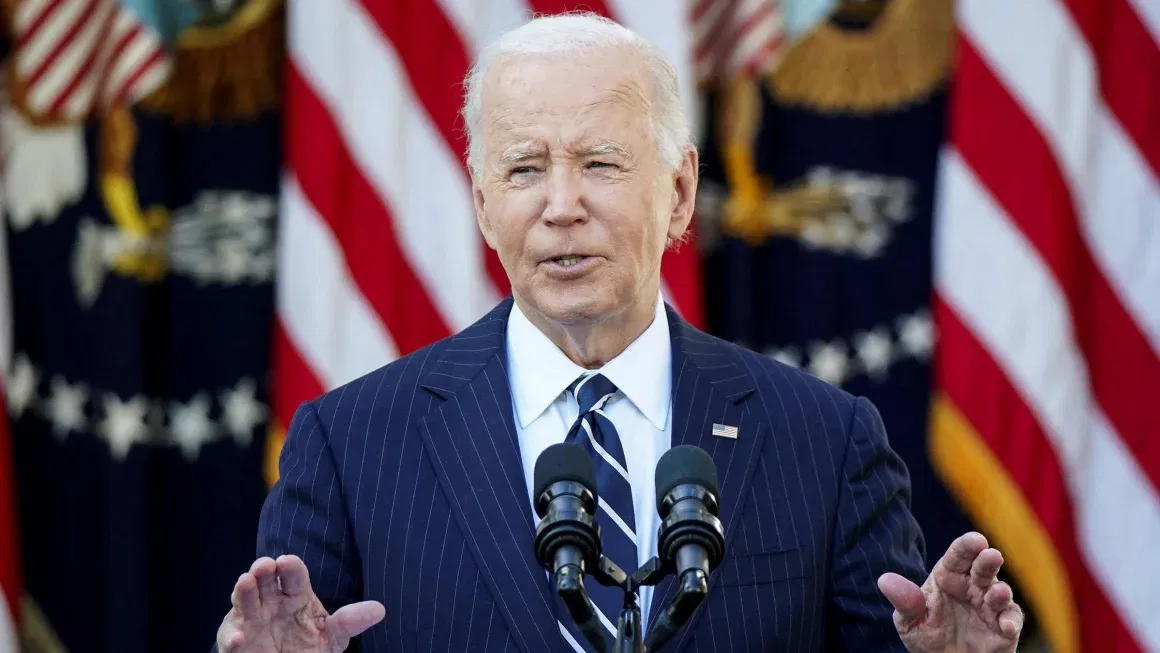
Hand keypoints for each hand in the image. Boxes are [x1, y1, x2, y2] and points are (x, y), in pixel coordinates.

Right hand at [217, 555, 384, 652]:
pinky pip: (230, 636)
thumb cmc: (308, 647)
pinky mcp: (236, 641)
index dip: (290, 566)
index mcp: (295, 594)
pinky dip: (232, 635)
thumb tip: (380, 610)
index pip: (293, 574)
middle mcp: (271, 601)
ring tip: (245, 582)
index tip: (287, 562)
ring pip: (244, 599)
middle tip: (263, 565)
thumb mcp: (332, 637)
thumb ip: (350, 622)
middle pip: (265, 579)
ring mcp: (251, 618)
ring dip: (243, 591)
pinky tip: (239, 638)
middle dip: (263, 569)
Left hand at [878, 532, 1022, 652]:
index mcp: (949, 577)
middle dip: (988, 560)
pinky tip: (1006, 627)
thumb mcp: (910, 622)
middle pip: (983, 567)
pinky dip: (1011, 621)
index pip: (958, 556)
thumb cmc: (927, 638)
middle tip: (991, 555)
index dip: (967, 545)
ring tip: (998, 593)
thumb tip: (884, 580)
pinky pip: (1011, 620)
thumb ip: (904, 602)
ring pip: (1000, 592)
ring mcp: (990, 607)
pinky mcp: (1003, 629)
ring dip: (1001, 592)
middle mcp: (972, 587)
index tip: (976, 540)